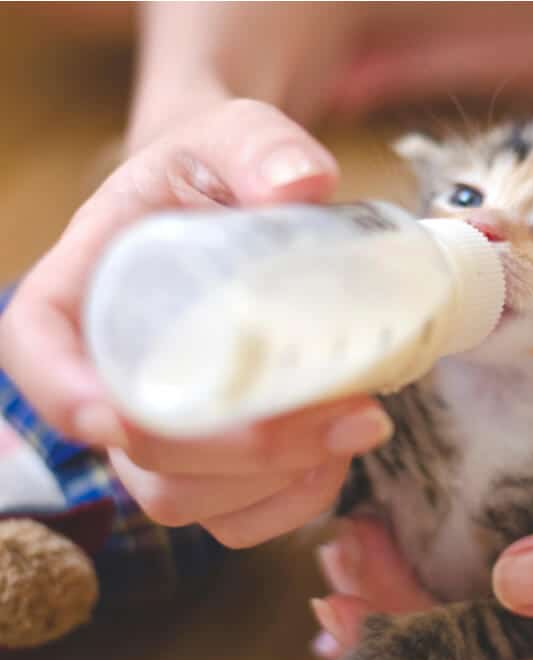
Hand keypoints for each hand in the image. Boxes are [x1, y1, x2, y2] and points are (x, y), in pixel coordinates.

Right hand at [0, 98, 392, 547]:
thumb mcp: (234, 134)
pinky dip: (292, 501)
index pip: (36, 349)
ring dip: (276, 480)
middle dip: (239, 452)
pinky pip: (235, 516)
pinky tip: (341, 452)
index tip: (118, 416)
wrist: (243, 208)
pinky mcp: (212, 457)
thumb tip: (301, 183)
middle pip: (136, 452)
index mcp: (84, 286)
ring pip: (187, 498)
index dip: (66, 395)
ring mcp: (162, 425)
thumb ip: (260, 145)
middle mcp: (110, 369)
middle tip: (346, 411)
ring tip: (360, 422)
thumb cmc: (220, 172)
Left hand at [311, 457, 532, 659]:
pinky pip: (508, 618)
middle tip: (334, 574)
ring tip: (348, 569)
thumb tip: (511, 583)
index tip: (351, 612)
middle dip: (398, 626)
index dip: (417, 651)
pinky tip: (402, 577)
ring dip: (413, 609)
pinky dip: (451, 595)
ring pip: (484, 642)